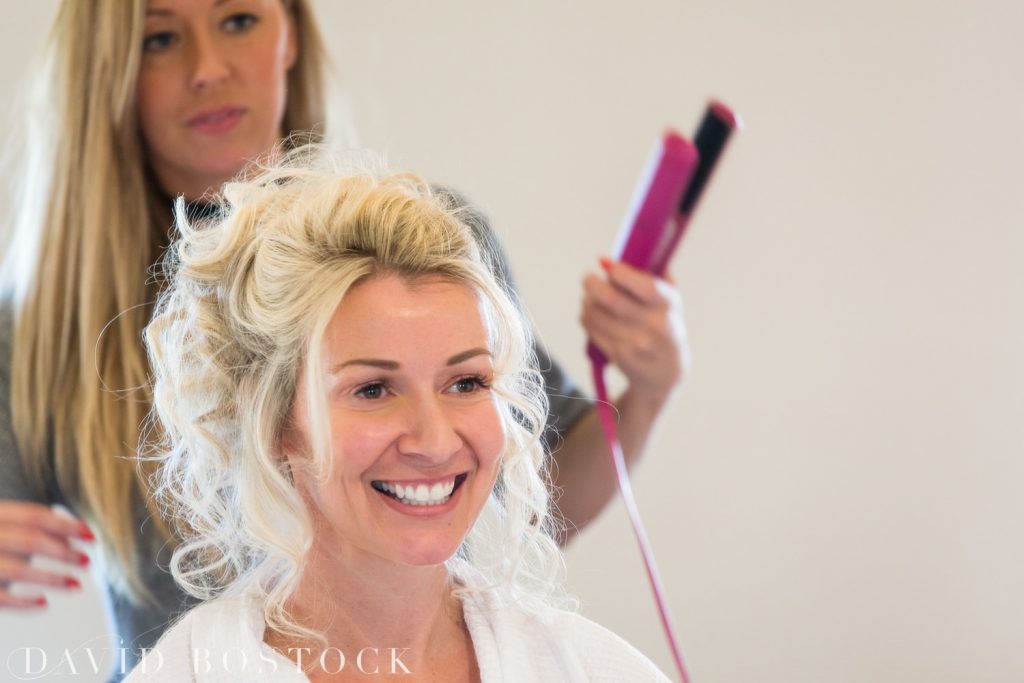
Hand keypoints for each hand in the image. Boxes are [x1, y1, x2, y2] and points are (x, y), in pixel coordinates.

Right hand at [0, 501, 92, 608]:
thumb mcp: (3, 526)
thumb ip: (30, 527)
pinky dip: (22, 602)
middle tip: (88, 562)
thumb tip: (77, 530)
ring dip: (51, 578)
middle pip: (30, 540)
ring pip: (16, 570)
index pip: (34, 515)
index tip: (92, 536)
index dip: (66, 525)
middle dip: (64, 552)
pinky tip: (44, 604)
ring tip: (76, 585)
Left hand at [580, 258, 689, 405]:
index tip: (605, 264)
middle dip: (592, 284)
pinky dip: (586, 318)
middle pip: (611, 299)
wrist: (666, 372)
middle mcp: (654, 325)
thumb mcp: (671, 302)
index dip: (620, 272)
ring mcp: (636, 343)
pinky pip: (593, 331)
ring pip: (596, 315)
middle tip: (587, 278)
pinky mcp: (620, 356)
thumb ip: (658, 276)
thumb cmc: (664, 326)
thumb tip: (635, 252)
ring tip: (589, 298)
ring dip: (587, 303)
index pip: (644, 285)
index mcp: (668, 305)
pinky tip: (590, 315)